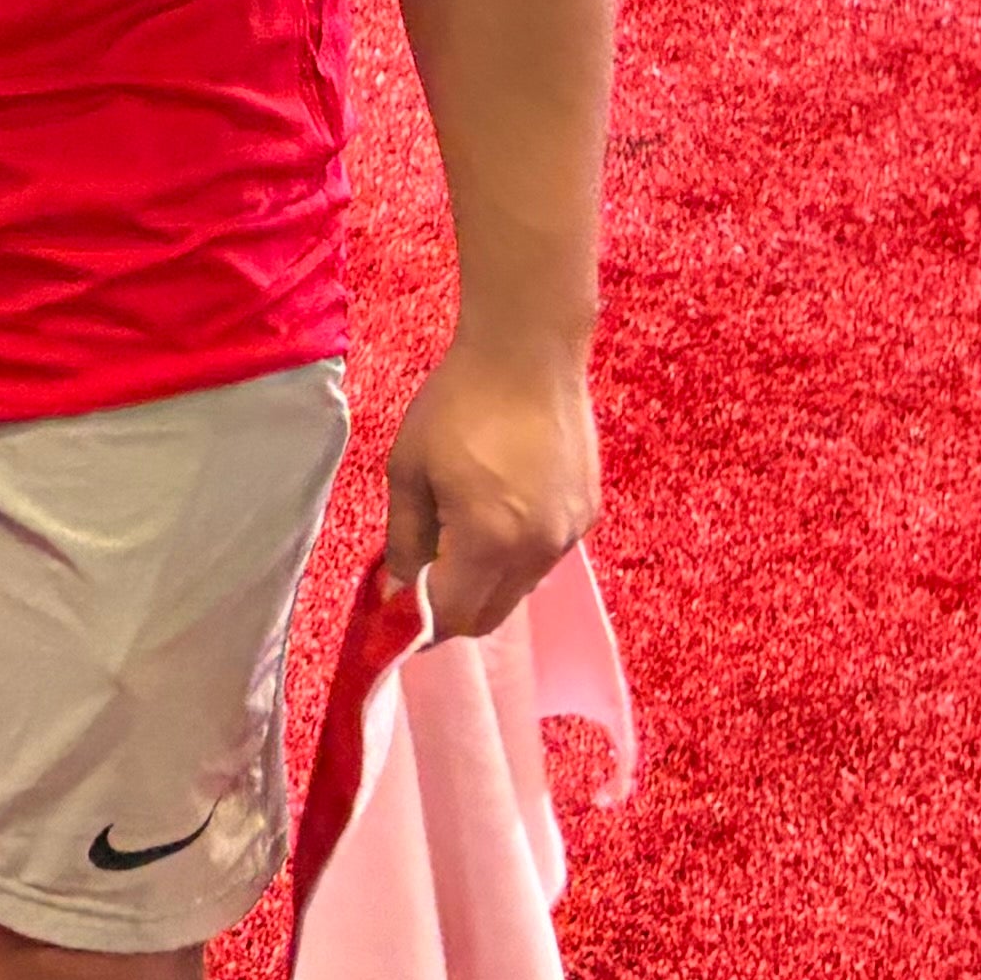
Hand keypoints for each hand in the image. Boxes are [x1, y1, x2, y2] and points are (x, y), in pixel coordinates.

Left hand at [383, 320, 596, 643]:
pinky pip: (543, 558)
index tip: (394, 612)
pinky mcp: (587, 514)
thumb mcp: (409, 469)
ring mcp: (570, 535)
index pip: (453, 618)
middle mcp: (539, 551)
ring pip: (519, 589)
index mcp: (490, 541)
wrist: (530, 353)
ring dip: (484, 582)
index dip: (418, 626)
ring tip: (458, 534)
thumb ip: (404, 539)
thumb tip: (398, 590)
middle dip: (451, 611)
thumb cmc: (458, 403)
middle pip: (490, 616)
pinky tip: (498, 509)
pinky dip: (514, 555)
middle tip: (420, 578)